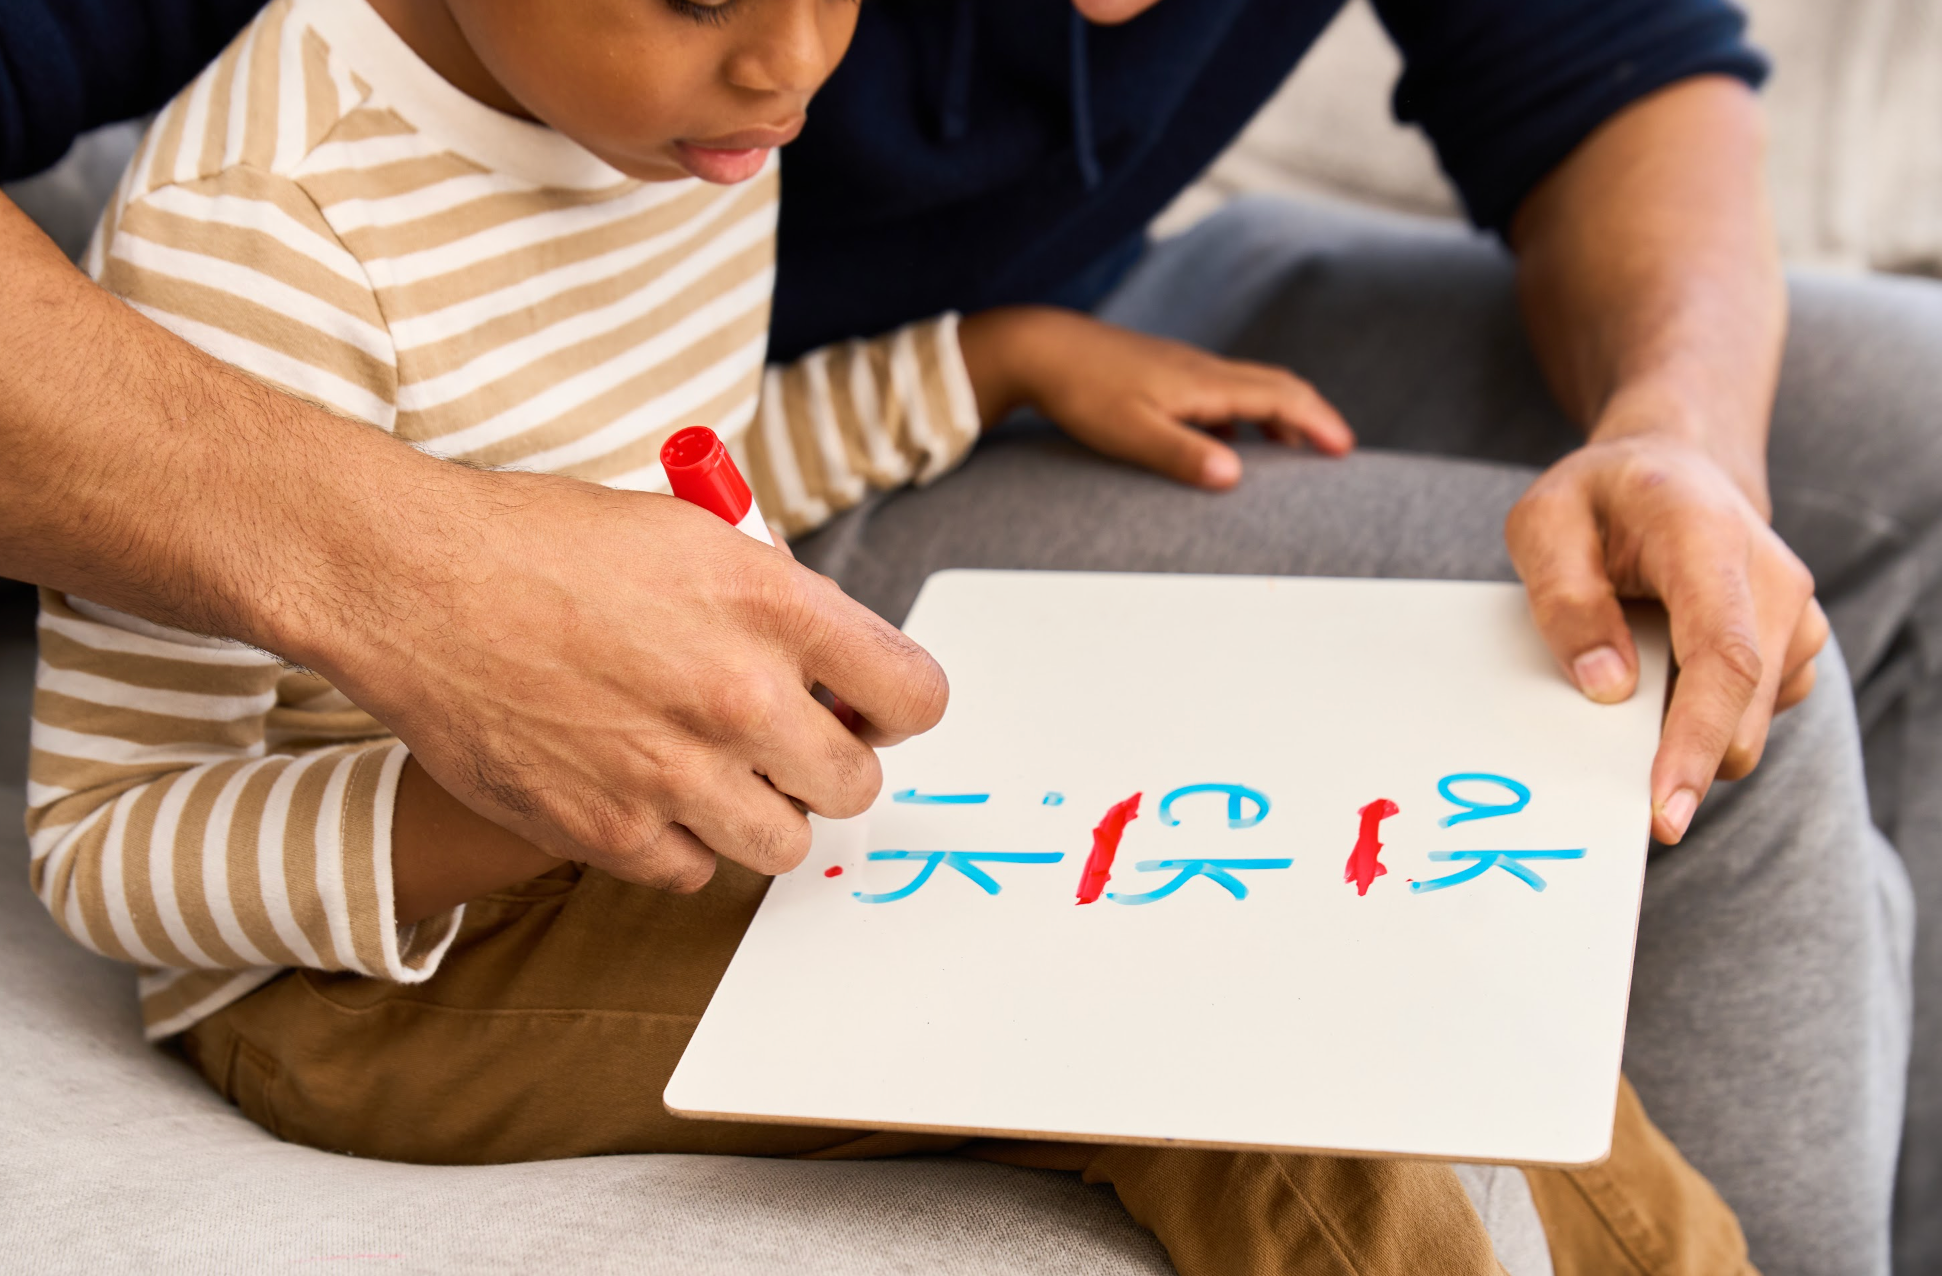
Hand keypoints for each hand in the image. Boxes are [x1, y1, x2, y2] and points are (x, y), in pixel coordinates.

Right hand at [300, 466, 948, 892]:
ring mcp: (675, 773)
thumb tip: (837, 667)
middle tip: (788, 741)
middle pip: (856, 783)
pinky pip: (695, 870)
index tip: (875, 708)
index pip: (914, 694)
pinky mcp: (611, 831)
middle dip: (833, 764)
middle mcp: (737, 696)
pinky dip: (681, 841)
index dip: (900, 705)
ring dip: (763, 812)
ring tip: (713, 768)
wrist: (416, 584)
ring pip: (784, 843)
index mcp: (772, 604)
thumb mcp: (691, 534)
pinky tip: (645, 788)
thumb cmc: (544, 545)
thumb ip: (777, 603)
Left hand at [957, 306, 1352, 487]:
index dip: (1318, 422)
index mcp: (1204, 383)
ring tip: (1291, 452)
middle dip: (1310, 416)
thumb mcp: (1130, 433)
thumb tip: (1235, 477)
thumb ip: (1182, 454)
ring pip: (1248, 387)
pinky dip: (1241, 416)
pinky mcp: (1163, 372)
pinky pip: (1220, 392)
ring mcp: (1183, 368)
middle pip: (1274, 385)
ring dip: (1278, 416)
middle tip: (1334, 450)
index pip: (1280, 396)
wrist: (1040, 349)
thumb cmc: (1082, 392)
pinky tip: (1227, 442)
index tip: (1345, 450)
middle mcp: (1202, 369)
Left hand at [1505, 433, 1825, 843]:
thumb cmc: (1602, 498)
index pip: (1722, 657)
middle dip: (1679, 765)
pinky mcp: (1795, 651)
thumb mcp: (1545, 523)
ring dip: (1683, 736)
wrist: (1676, 469)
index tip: (1663, 810)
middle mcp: (1775, 581)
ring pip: (1746, 725)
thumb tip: (1606, 687)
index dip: (1694, 742)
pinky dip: (1698, 722)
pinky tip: (1656, 677)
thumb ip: (1565, 598)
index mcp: (1708, 539)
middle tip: (1600, 779)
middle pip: (1742, 711)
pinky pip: (1747, 717)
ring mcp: (1797, 619)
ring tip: (1624, 674)